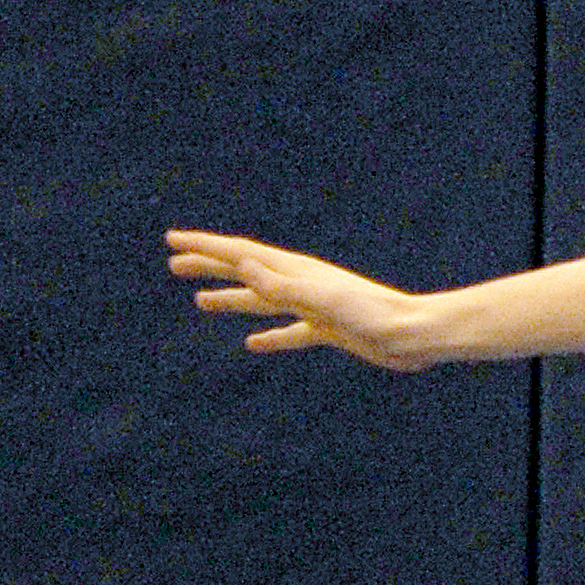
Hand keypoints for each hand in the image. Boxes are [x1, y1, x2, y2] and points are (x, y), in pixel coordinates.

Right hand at [166, 229, 435, 369]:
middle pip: (246, 270)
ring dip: (231, 298)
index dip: (205, 247)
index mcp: (296, 270)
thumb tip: (242, 262)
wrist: (413, 335)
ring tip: (200, 301)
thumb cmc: (372, 315)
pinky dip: (268, 336)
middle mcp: (301, 283)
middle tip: (174, 263)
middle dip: (210, 266)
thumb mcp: (321, 300)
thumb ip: (281, 285)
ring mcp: (314, 306)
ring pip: (261, 301)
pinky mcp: (328, 330)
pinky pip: (289, 332)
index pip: (241, 253)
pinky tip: (252, 344)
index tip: (172, 240)